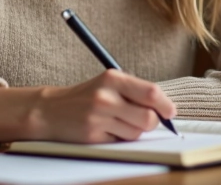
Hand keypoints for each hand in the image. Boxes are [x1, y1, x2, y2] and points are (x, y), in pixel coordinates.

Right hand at [0, 70, 175, 143]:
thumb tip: (166, 108)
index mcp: (113, 78)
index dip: (166, 105)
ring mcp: (98, 117)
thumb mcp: (108, 84)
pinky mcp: (93, 136)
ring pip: (137, 133)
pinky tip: (106, 130)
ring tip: (118, 122)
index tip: (170, 112)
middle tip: (145, 120)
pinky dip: (119, 139)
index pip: (151, 92)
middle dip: (153, 123)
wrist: (51, 110)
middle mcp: (105, 96)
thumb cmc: (87, 96)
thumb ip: (135, 92)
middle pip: (148, 118)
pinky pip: (121, 143)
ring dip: (134, 132)